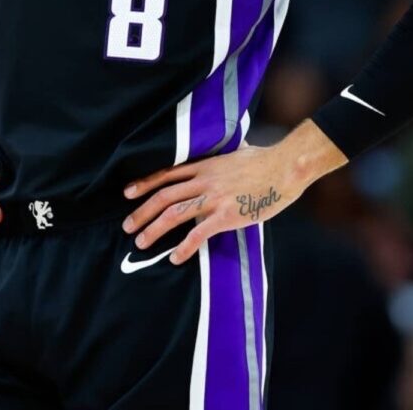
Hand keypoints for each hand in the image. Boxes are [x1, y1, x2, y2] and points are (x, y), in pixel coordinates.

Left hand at [122, 142, 313, 264]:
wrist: (285, 167)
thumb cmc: (267, 161)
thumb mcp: (238, 153)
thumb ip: (225, 158)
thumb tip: (229, 154)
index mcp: (205, 166)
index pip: (167, 174)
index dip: (145, 184)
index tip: (128, 193)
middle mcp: (204, 181)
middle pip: (163, 195)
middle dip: (142, 212)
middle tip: (127, 226)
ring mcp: (214, 198)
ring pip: (174, 214)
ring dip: (154, 229)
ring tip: (141, 243)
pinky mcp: (226, 215)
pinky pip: (199, 234)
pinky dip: (184, 247)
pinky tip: (175, 258)